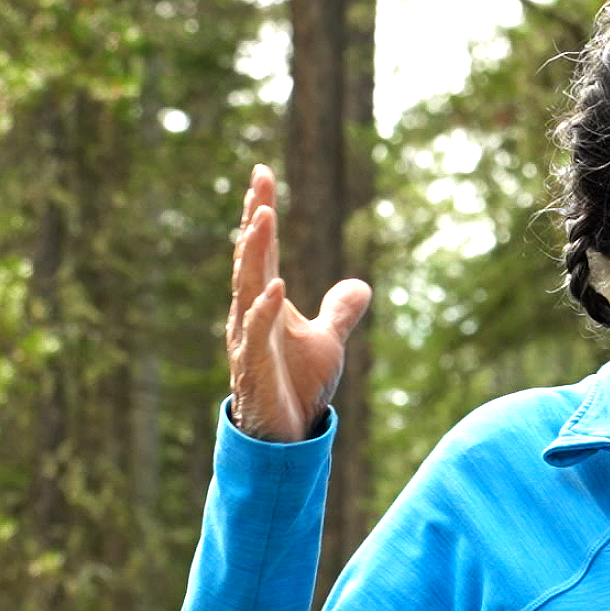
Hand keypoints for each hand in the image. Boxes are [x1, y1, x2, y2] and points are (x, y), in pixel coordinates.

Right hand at [226, 165, 371, 442]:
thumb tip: (361, 285)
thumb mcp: (328, 342)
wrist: (285, 436)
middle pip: (251, 258)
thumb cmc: (297, 385)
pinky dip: (266, 309)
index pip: (262, 249)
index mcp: (265, 302)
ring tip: (263, 217)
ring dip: (255, 252)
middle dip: (255, 220)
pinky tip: (277, 286)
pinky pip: (257, 333)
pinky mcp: (254, 367)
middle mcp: (250, 314)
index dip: (260, 212)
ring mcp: (249, 339)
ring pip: (248, 287)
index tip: (262, 173)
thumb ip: (339, 311)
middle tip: (258, 183)